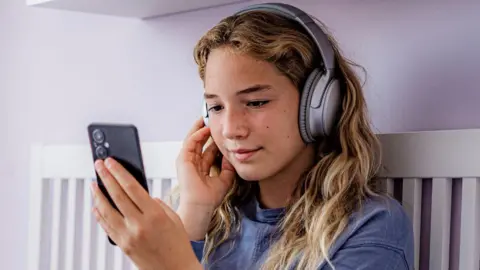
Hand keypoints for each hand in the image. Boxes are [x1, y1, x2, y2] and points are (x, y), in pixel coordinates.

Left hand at [91, 157, 200, 269]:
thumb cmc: (178, 246)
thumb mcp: (174, 219)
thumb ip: (158, 205)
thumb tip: (142, 196)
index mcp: (155, 215)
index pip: (131, 188)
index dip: (119, 172)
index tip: (111, 163)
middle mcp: (139, 225)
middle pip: (117, 196)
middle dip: (106, 177)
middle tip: (99, 166)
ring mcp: (128, 236)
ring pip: (106, 211)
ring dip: (98, 195)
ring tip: (94, 184)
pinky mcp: (122, 246)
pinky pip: (106, 226)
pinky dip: (99, 214)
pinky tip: (96, 206)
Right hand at [175, 117, 235, 238]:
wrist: (200, 206)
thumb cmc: (210, 198)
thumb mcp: (224, 180)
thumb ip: (228, 169)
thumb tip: (232, 158)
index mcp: (200, 168)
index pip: (207, 149)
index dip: (214, 139)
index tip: (221, 131)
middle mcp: (192, 163)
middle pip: (199, 141)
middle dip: (206, 130)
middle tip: (213, 119)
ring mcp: (186, 160)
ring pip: (193, 139)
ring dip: (200, 128)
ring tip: (207, 118)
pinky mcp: (183, 159)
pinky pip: (190, 142)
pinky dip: (197, 134)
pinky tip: (205, 128)